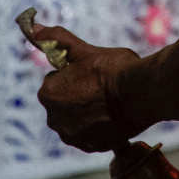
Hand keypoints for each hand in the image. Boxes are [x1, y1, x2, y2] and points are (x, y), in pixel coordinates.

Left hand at [34, 25, 140, 151]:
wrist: (143, 93)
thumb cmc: (114, 69)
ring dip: (87, 111)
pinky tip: (114, 113)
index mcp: (49, 94)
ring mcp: (74, 137)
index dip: (74, 73)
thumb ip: (58, 39)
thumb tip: (35, 30)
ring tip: (110, 99)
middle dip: (77, 94)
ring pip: (77, 119)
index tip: (91, 71)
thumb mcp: (85, 50)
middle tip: (101, 84)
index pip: (55, 81)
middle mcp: (55, 120)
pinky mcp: (92, 147)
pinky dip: (99, 126)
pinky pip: (90, 134)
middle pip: (64, 102)